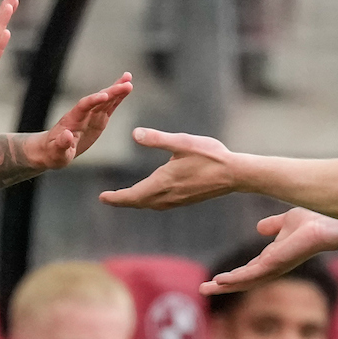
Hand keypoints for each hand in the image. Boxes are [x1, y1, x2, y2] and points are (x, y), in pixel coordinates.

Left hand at [23, 74, 134, 170]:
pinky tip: (127, 88)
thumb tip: (67, 135)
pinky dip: (118, 98)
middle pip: (98, 100)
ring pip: (106, 100)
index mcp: (72, 120)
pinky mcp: (98, 120)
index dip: (94, 100)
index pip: (84, 107)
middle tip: (127, 83)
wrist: (51, 150)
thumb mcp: (56, 153)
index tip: (105, 95)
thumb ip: (62, 144)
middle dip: (112, 91)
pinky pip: (110, 107)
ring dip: (117, 90)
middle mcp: (82, 114)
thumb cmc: (52, 153)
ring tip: (129, 79)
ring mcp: (91, 116)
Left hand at [103, 129, 242, 211]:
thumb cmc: (210, 156)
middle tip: (107, 198)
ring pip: (150, 205)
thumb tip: (135, 134)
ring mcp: (178, 200)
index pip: (132, 196)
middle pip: (138, 203)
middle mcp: (168, 196)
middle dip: (122, 201)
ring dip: (136, 202)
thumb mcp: (182, 142)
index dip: (116, 198)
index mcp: (163, 182)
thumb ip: (157, 139)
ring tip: (124, 198)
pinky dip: (149, 202)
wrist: (235, 174)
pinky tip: (150, 196)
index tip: (102, 198)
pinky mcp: (186, 200)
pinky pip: (161, 204)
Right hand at [198, 208, 337, 294]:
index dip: (231, 276)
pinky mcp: (275, 265)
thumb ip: (272, 226)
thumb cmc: (313, 222)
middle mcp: (272, 267)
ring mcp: (273, 268)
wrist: (327, 224)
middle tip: (202, 289)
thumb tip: (259, 228)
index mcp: (273, 259)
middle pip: (242, 280)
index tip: (215, 279)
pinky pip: (251, 274)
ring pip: (244, 281)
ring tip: (204, 289)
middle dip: (222, 286)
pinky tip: (221, 281)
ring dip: (224, 286)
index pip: (247, 271)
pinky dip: (235, 279)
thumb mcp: (286, 222)